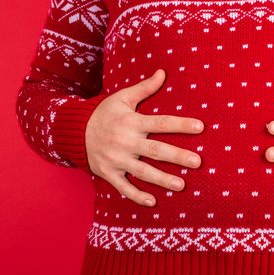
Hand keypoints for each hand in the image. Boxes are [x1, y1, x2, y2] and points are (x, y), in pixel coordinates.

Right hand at [85, 69, 204, 206]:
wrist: (74, 131)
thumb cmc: (103, 113)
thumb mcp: (122, 98)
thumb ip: (144, 88)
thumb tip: (163, 72)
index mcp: (132, 122)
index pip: (160, 123)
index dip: (180, 124)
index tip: (200, 127)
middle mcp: (125, 141)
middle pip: (155, 150)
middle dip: (177, 156)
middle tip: (197, 162)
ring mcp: (116, 159)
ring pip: (142, 171)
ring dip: (162, 179)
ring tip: (181, 185)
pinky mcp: (108, 173)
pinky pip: (124, 187)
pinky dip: (136, 196)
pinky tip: (152, 202)